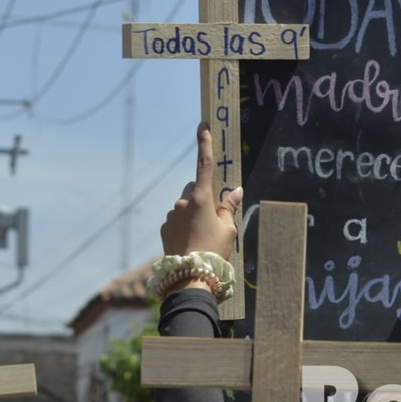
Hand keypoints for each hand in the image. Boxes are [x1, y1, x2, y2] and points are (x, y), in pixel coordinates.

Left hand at [161, 122, 242, 258]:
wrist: (191, 275)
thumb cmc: (214, 250)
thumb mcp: (228, 230)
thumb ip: (229, 208)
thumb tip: (235, 191)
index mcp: (202, 198)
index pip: (204, 165)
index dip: (204, 144)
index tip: (202, 126)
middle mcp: (184, 201)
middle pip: (195, 189)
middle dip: (203, 196)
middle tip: (214, 218)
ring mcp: (172, 214)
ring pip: (186, 205)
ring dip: (193, 213)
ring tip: (202, 236)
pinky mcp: (165, 226)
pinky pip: (177, 219)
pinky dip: (184, 225)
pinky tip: (191, 241)